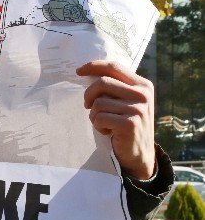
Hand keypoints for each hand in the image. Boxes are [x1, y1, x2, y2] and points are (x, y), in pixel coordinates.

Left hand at [77, 60, 155, 179]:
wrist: (140, 153)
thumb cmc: (127, 124)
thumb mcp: (127, 102)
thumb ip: (115, 87)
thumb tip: (88, 73)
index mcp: (142, 85)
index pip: (114, 67)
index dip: (94, 66)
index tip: (78, 71)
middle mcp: (142, 94)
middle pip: (102, 83)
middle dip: (88, 95)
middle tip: (87, 106)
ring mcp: (137, 109)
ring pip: (98, 103)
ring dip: (94, 115)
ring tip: (105, 123)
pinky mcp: (129, 124)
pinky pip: (99, 118)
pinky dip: (98, 126)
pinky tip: (108, 131)